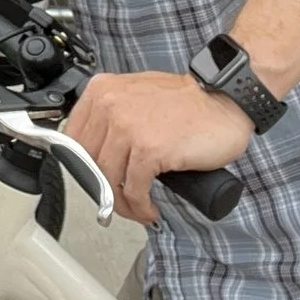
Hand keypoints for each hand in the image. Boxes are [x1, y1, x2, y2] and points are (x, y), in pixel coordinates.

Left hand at [64, 70, 253, 223]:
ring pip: (109, 180)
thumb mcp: (137, 96)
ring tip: (139, 208)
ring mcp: (128, 127)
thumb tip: (95, 150)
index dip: (82, 165)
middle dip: (103, 188)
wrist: (226, 100)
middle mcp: (110, 105)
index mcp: (103, 90)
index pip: (73, 137)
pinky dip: (140, 207)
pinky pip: (134, 190)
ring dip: (124, 203)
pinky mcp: (149, 149)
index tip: (96, 180)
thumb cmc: (188, 102)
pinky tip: (150, 209)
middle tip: (120, 199)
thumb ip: (113, 114)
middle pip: (89, 161)